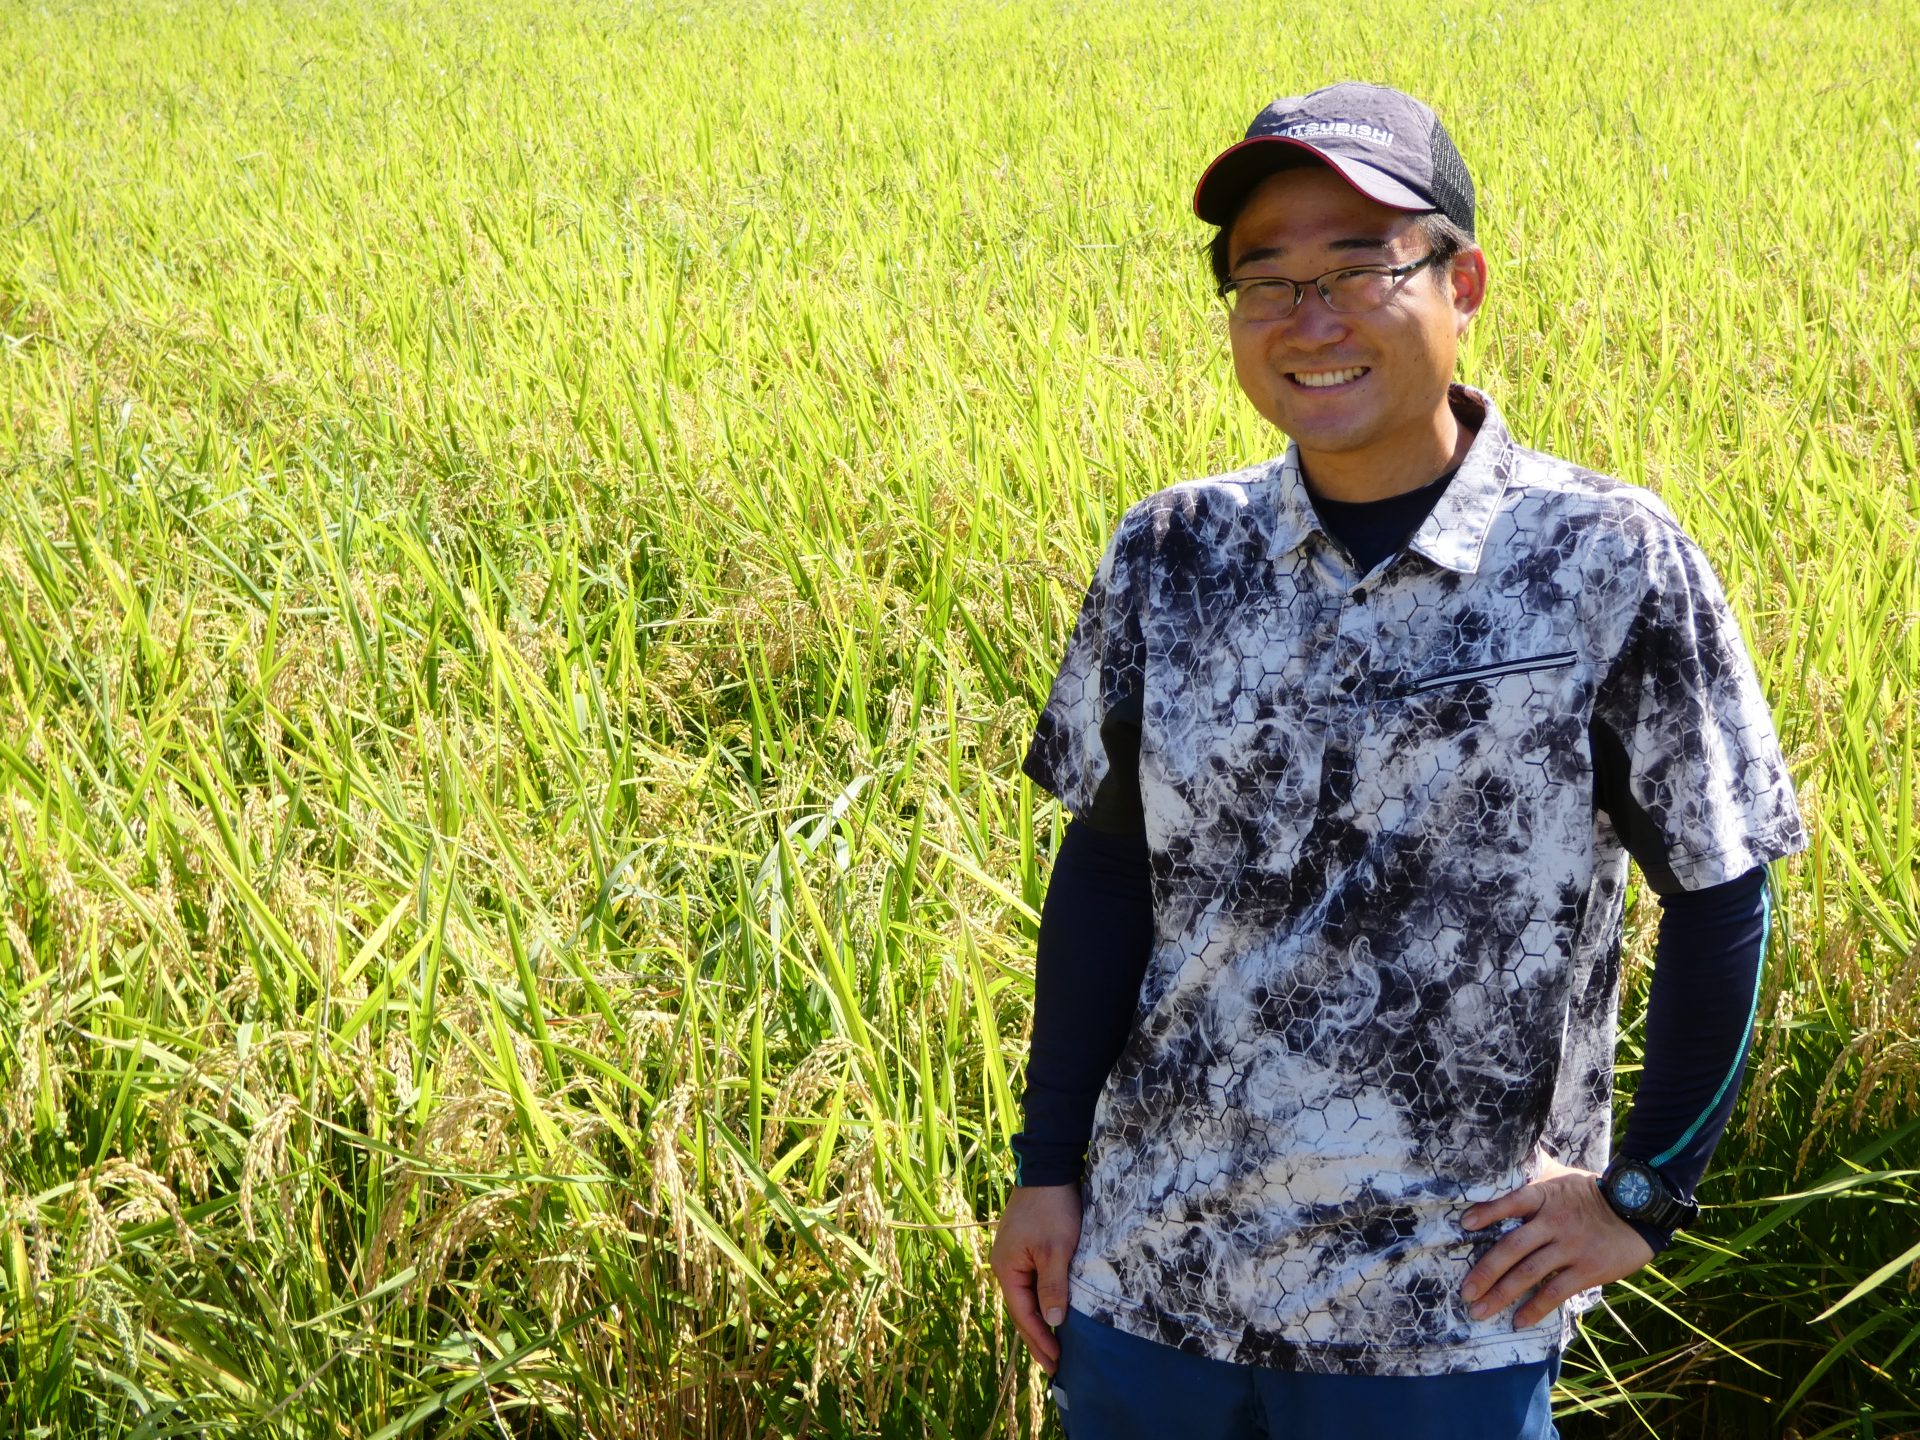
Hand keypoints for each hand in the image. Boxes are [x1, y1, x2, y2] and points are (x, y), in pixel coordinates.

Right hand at [989, 1183, 1082, 1374]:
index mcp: (1006, 1268)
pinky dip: (1041, 1301)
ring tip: (1053, 1346)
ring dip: (1039, 1321)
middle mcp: (1005, 1265)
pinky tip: (1051, 1311)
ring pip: (1026, 1297)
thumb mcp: (1056, 1250)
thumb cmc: (1052, 1209)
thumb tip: (1053, 1323)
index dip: (1039, 1340)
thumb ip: (1053, 1288)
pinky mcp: (1024, 1248)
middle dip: (1037, 1338)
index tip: (1055, 1362)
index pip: (1023, 1314)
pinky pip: (1031, 1283)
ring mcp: (1013, 1256)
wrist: (1048, 1169)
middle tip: (1053, 1366)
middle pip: (1021, 1309)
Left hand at [1460, 1156, 1655, 1328]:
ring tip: (1479, 1310)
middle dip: (1485, 1272)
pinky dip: (1534, 1308)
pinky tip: (1518, 1321)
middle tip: (1465, 1292)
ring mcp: (1570, 1248)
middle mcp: (1554, 1222)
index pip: (1511, 1201)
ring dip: (1501, 1294)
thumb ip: (1533, 1170)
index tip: (1464, 1224)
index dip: (1487, 1212)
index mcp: (1544, 1196)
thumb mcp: (1561, 1175)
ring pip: (1528, 1273)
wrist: (1638, 1212)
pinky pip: (1555, 1291)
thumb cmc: (1591, 1193)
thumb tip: (1507, 1150)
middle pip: (1512, 1247)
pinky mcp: (1587, 1270)